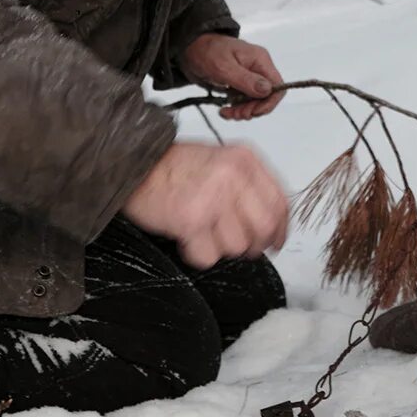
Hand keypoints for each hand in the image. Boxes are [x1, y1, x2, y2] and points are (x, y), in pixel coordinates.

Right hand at [123, 142, 288, 269]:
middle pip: (264, 228)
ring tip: (203, 231)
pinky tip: (188, 237)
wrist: (135, 164)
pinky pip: (209, 256)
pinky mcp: (192, 220)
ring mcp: (213, 198)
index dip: (281, 229)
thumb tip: (272, 223)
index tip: (276, 242)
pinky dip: (198, 254)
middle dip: (253, 244)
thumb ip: (248, 185)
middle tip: (237, 244)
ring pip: (238, 245)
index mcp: (245, 160)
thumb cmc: (174, 167)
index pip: (280, 203)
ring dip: (220, 247)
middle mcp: (233, 176)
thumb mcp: (222, 161)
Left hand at [179, 33, 285, 120]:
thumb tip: (268, 90)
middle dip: (253, 109)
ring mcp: (249, 77)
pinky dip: (236, 109)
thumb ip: (246, 80)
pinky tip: (224, 111)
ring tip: (227, 113)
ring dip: (243, 111)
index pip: (277, 87)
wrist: (190, 48)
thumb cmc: (206, 51)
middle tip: (236, 115)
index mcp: (260, 60)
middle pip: (267, 97)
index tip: (251, 112)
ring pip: (256, 102)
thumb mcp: (224, 67)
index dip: (268, 103)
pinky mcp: (239, 84)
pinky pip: (244, 101)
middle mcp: (258, 68)